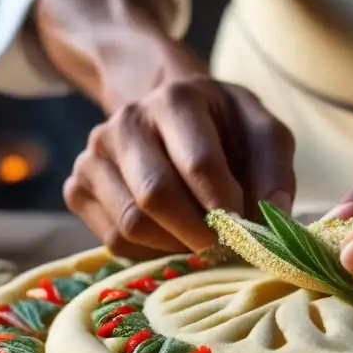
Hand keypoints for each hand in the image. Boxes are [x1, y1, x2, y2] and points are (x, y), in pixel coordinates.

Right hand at [64, 67, 295, 259]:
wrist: (168, 113)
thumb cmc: (225, 130)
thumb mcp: (262, 133)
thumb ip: (275, 171)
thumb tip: (271, 218)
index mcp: (177, 100)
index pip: (198, 163)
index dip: (226, 206)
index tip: (245, 228)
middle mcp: (127, 121)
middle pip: (156, 196)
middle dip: (198, 233)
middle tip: (224, 245)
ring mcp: (94, 154)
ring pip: (131, 224)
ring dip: (174, 245)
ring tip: (201, 238)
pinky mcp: (77, 187)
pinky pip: (113, 241)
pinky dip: (149, 252)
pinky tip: (171, 236)